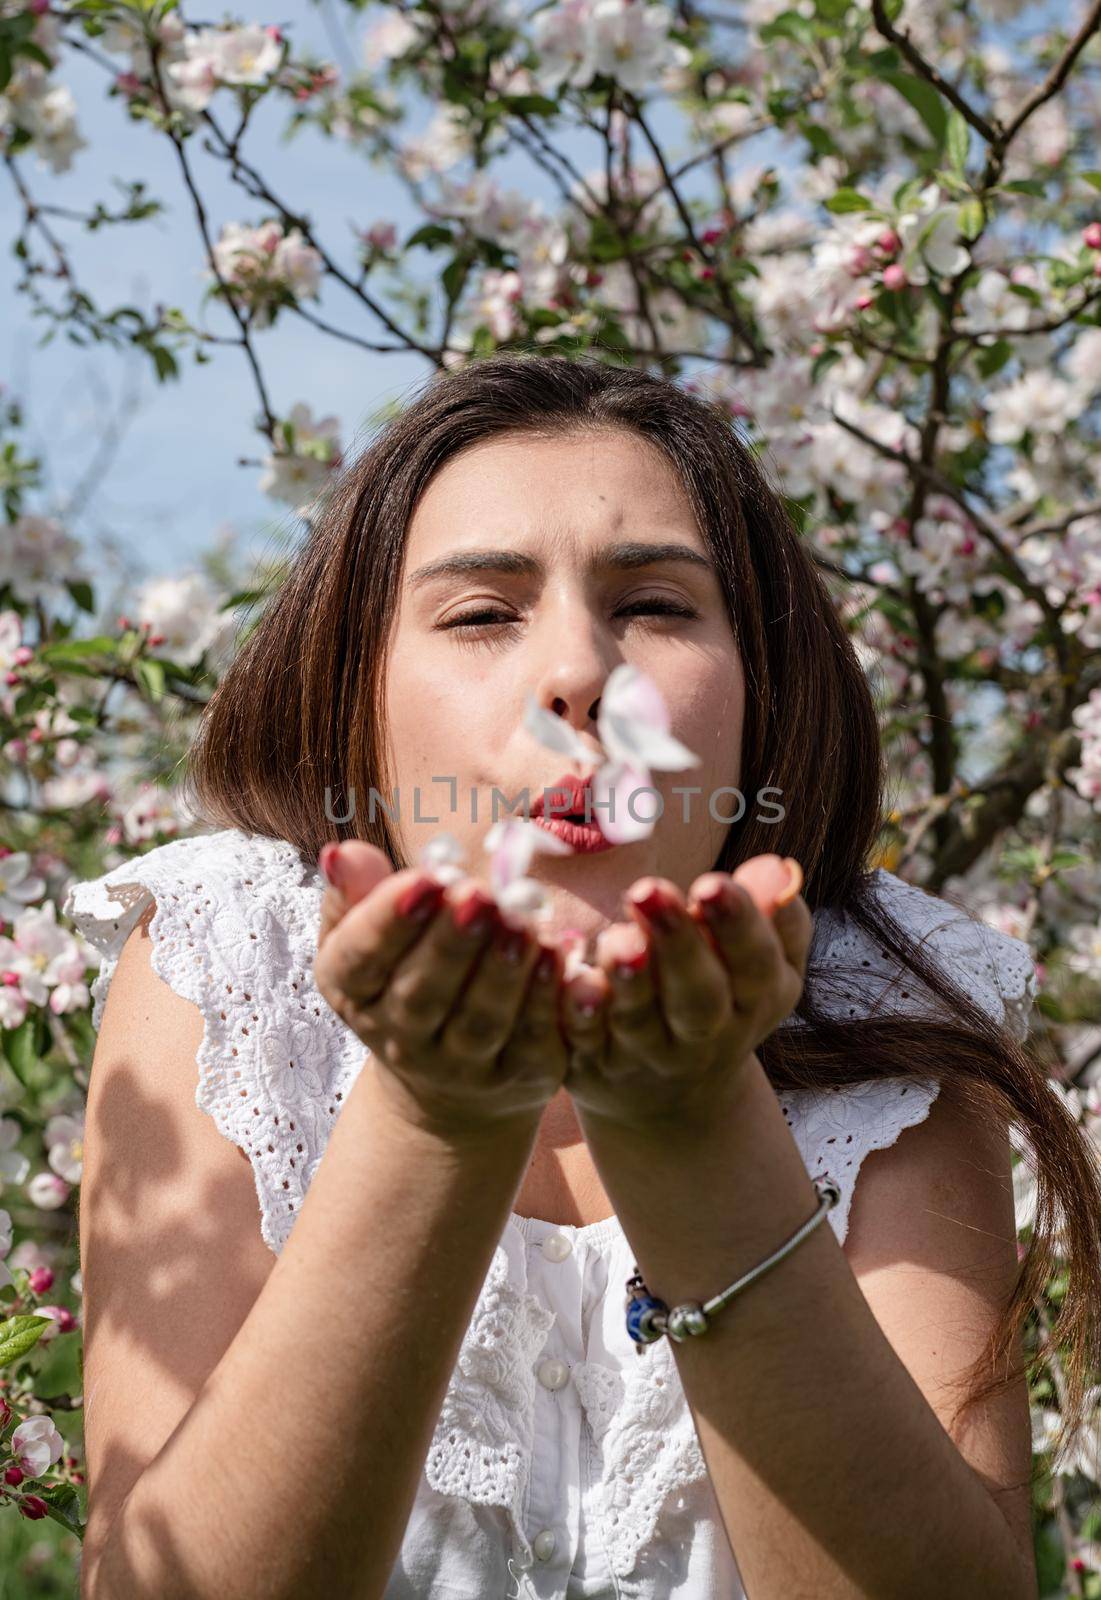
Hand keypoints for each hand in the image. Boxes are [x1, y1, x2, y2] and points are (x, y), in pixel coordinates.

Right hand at [312, 841, 568, 1141]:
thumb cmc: (402, 978)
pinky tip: (557, 954)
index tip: (425, 877)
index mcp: (354, 992)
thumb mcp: (363, 939)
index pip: (362, 959)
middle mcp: (402, 1038)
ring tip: (519, 922)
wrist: (444, 1079)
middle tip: (478, 895)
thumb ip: (355, 894)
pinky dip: (544, 998)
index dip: (391, 920)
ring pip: (480, 1020)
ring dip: (501, 970)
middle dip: (452, 943)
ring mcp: (461, 1065)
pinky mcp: (519, 1075)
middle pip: (422, 994)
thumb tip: (344, 852)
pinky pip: (532, 1038)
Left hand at [558, 854, 812, 1131]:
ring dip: (629, 979)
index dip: (737, 925)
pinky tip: (572, 976)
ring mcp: (646, 1055)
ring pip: (638, 1020)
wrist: (673, 1100)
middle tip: (649, 890)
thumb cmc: (722, 1000)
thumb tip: (776, 868)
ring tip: (618, 937)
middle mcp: (703, 1037)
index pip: (755, 964)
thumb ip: (773, 916)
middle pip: (698, 998)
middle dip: (678, 945)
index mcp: (753, 1002)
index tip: (712, 883)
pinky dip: (577, 1011)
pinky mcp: (593, 1063)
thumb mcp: (762, 967)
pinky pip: (583, 1039)